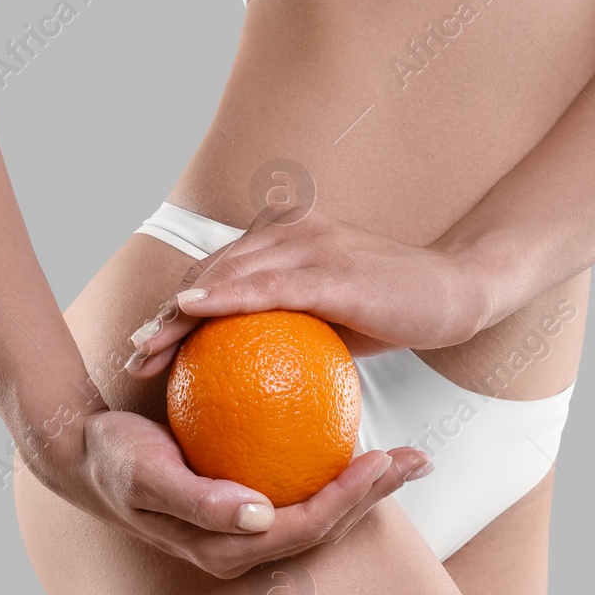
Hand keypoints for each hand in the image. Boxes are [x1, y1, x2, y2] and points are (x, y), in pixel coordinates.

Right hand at [32, 409, 430, 578]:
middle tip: (418, 457)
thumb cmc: (115, 459)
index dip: (347, 499)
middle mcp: (245, 545)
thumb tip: (258, 516)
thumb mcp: (146, 475)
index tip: (380, 459)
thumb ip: (199, 501)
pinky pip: (307, 486)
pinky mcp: (254, 502)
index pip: (304, 528)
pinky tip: (367, 440)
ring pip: (325, 510)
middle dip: (376, 496)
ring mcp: (252, 527)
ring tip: (411, 456)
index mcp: (226, 549)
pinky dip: (340, 467)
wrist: (89, 455)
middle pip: (327, 525)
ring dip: (370, 486)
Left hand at [123, 211, 491, 372]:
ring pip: (229, 274)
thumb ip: (288, 321)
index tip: (150, 342)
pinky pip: (266, 286)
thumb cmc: (394, 307)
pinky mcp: (333, 271)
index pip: (221, 269)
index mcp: (288, 236)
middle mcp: (293, 230)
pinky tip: (193, 312)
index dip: (179, 304)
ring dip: (182, 309)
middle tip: (137, 350)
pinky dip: (225, 297)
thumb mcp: (331, 314)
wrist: (457, 293)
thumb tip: (246, 364)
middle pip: (213, 269)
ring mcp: (313, 246)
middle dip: (167, 310)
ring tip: (150, 343)